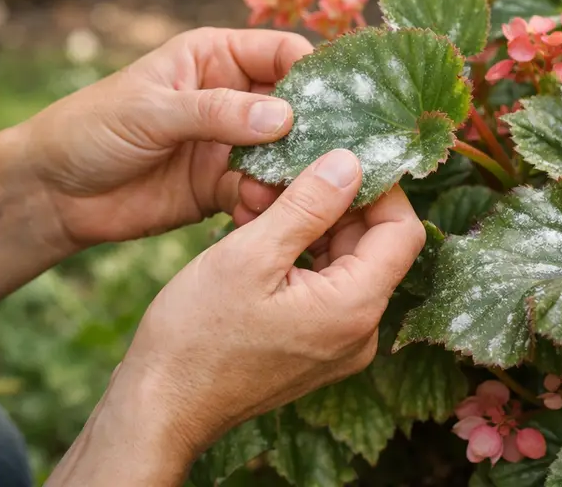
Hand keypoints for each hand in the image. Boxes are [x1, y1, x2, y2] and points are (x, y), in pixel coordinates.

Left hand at [23, 27, 312, 248]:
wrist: (55, 191)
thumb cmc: (93, 128)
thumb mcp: (151, 110)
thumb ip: (215, 112)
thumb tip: (283, 117)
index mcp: (215, 57)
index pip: (282, 53)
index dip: (313, 75)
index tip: (339, 106)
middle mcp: (232, 97)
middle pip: (295, 108)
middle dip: (314, 132)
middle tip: (331, 160)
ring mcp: (230, 145)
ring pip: (284, 155)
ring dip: (293, 174)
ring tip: (291, 193)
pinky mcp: (222, 189)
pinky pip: (261, 194)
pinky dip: (267, 205)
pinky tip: (259, 214)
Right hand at [105, 149, 425, 463]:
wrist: (161, 406)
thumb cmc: (196, 334)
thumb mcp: (250, 254)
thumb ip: (307, 205)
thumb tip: (351, 162)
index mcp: (354, 308)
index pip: (401, 230)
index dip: (376, 186)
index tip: (335, 155)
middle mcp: (359, 332)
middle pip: (371, 246)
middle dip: (332, 203)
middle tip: (281, 175)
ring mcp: (337, 344)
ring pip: (342, 263)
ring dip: (309, 225)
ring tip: (257, 203)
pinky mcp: (313, 348)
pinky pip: (322, 287)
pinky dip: (297, 255)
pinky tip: (256, 234)